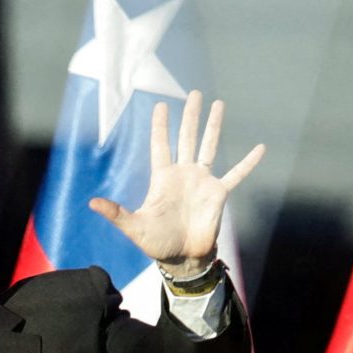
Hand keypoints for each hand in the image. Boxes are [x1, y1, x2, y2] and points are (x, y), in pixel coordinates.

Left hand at [86, 90, 266, 268]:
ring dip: (214, 127)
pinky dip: (248, 163)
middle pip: (186, 138)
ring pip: (209, 147)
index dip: (160, 126)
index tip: (160, 105)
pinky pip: (236, 174)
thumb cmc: (157, 243)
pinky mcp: (219, 194)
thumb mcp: (134, 227)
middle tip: (195, 93)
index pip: (160, 145)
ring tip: (218, 105)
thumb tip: (92, 202)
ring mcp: (202, 182)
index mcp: (162, 178)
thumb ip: (116, 213)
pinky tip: (260, 148)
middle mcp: (183, 174)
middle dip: (190, 116)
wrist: (183, 258)